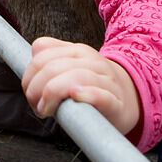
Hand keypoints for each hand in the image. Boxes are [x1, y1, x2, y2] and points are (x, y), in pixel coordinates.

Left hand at [21, 37, 140, 135]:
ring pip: (75, 77)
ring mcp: (106, 80)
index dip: (29, 76)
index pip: (43, 55)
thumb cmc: (93, 86)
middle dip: (37, 88)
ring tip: (47, 110)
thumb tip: (33, 56)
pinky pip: (102, 95)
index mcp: (77, 51)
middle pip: (54, 67)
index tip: (30, 93)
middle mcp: (92, 61)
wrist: (131, 99)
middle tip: (38, 106)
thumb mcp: (71, 66)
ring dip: (53, 94)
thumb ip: (49, 58)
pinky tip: (76, 96)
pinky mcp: (116, 103)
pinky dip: (87, 94)